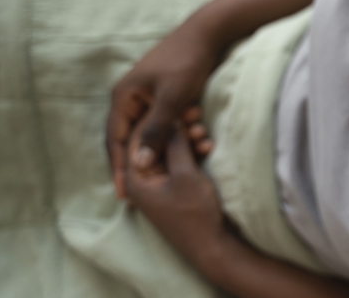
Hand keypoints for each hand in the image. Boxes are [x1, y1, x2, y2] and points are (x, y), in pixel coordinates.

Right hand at [107, 21, 223, 198]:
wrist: (208, 33)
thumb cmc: (187, 63)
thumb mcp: (172, 100)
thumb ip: (156, 131)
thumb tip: (140, 163)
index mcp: (123, 97)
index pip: (116, 140)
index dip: (119, 168)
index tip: (124, 194)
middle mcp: (130, 97)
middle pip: (131, 138)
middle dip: (143, 162)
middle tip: (144, 193)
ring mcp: (147, 95)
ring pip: (154, 131)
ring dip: (169, 146)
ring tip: (181, 161)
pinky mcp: (165, 95)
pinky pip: (167, 122)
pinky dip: (180, 134)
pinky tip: (195, 142)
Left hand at [125, 126, 230, 269]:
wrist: (212, 246)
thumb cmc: (194, 212)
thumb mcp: (185, 174)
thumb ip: (175, 145)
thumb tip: (171, 120)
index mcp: (136, 177)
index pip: (139, 138)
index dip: (159, 118)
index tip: (178, 102)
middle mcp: (142, 180)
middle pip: (154, 143)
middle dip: (175, 128)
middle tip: (195, 112)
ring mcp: (158, 185)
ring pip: (169, 152)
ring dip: (186, 140)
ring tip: (205, 131)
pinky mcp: (173, 188)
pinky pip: (178, 163)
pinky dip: (191, 153)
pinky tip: (208, 146)